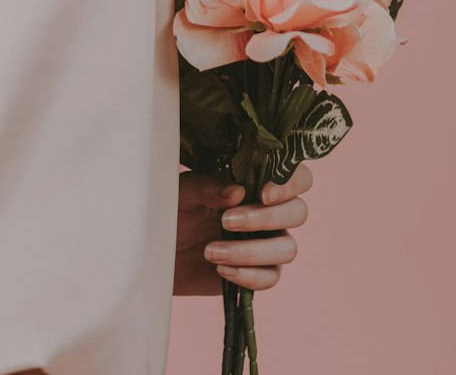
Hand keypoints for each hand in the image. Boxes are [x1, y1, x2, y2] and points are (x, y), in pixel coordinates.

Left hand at [172, 163, 312, 296]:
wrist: (157, 249)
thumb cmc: (174, 208)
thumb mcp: (185, 191)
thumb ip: (209, 187)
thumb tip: (238, 192)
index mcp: (258, 182)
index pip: (297, 178)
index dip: (289, 184)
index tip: (264, 194)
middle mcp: (270, 211)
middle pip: (298, 212)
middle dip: (264, 218)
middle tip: (225, 221)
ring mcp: (267, 243)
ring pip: (288, 248)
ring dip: (252, 251)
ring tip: (211, 251)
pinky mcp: (257, 273)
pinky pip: (270, 277)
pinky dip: (248, 275)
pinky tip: (221, 269)